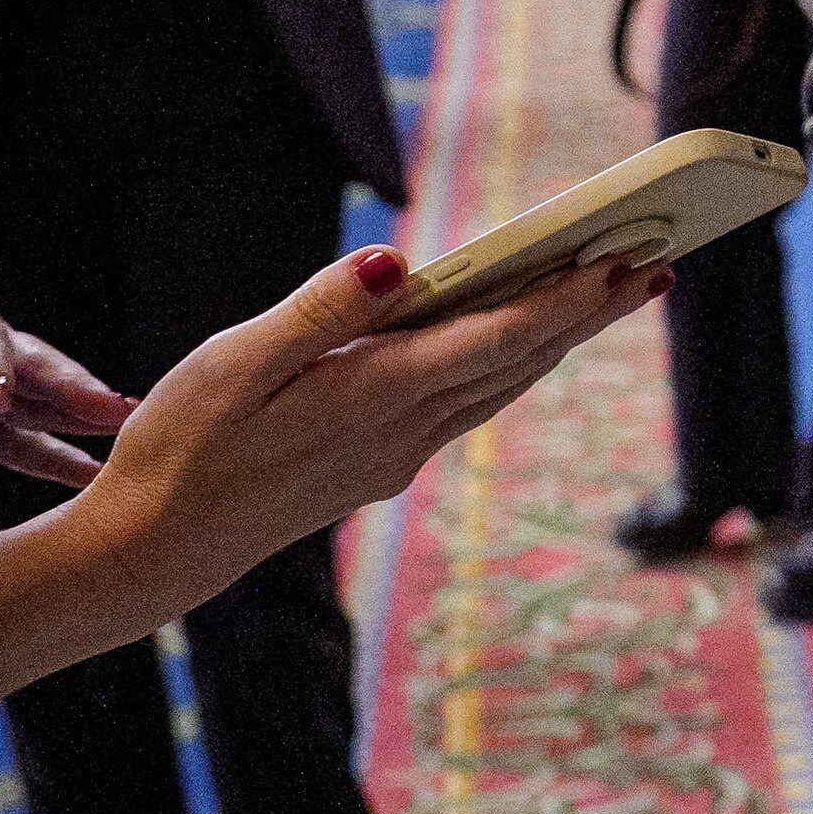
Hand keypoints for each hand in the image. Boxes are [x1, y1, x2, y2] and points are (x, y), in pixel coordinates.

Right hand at [75, 243, 659, 593]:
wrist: (155, 551)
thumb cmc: (182, 446)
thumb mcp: (235, 362)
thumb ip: (322, 310)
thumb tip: (401, 261)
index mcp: (371, 397)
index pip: (495, 341)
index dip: (565, 301)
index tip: (624, 263)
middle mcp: (402, 433)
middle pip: (518, 363)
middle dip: (588, 312)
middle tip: (657, 262)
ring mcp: (396, 456)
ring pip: (499, 387)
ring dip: (558, 339)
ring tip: (611, 291)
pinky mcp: (380, 466)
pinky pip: (467, 406)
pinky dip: (509, 364)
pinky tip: (524, 342)